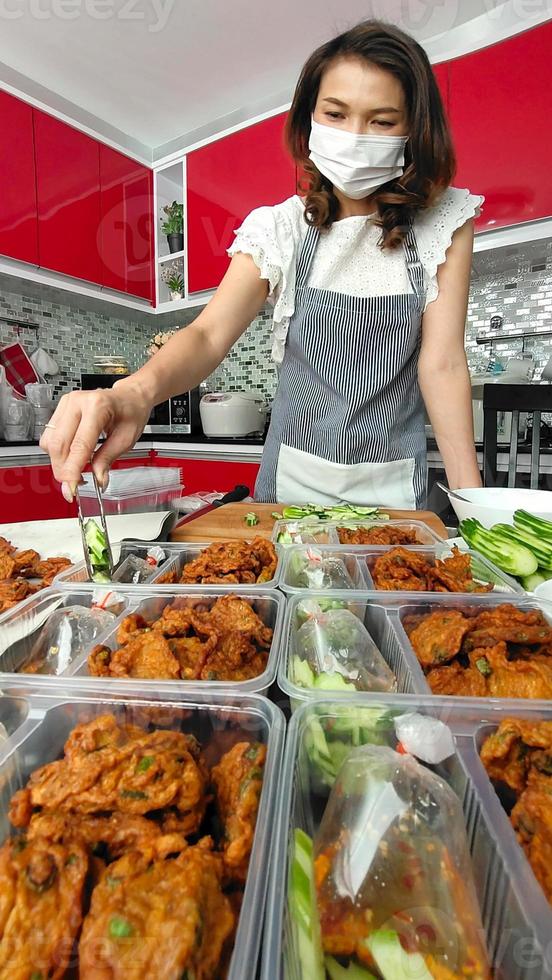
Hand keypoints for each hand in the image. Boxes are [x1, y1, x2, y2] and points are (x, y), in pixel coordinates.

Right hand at [39, 378, 152, 500]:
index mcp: (97, 407)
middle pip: (58, 445)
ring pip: (50, 442)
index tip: (72, 488)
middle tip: (73, 486)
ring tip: (75, 472)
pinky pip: (49, 437)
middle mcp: (77, 402)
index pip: (79, 445)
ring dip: (59, 463)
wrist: (129, 397)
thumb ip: (108, 458)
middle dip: (63, 470)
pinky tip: (71, 458)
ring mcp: (66, 404)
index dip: (73, 470)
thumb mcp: (127, 438)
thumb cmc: (131, 412)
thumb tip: (97, 479)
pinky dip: (57, 453)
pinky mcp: (60, 409)